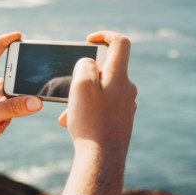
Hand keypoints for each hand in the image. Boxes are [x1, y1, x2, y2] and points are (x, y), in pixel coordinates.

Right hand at [59, 31, 136, 194]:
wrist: (102, 159)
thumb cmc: (91, 121)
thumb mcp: (81, 85)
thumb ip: (85, 65)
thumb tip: (90, 63)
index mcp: (120, 76)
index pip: (120, 43)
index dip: (105, 35)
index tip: (88, 40)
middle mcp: (127, 88)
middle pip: (107, 68)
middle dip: (84, 75)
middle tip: (70, 88)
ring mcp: (126, 105)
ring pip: (101, 90)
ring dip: (82, 96)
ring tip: (68, 113)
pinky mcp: (121, 119)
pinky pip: (103, 107)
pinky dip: (88, 110)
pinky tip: (73, 123)